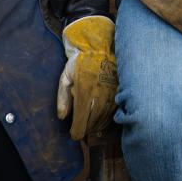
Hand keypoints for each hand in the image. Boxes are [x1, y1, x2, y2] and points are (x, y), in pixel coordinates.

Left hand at [56, 15, 117, 138]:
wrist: (100, 45)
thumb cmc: (79, 61)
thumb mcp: (65, 77)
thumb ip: (62, 97)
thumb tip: (62, 117)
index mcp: (85, 90)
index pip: (81, 118)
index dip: (77, 130)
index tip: (74, 135)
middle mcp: (99, 93)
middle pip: (93, 120)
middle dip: (86, 129)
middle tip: (81, 133)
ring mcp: (111, 91)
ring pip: (105, 116)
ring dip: (97, 125)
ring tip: (91, 129)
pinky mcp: (119, 89)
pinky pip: (114, 108)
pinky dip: (108, 118)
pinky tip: (103, 120)